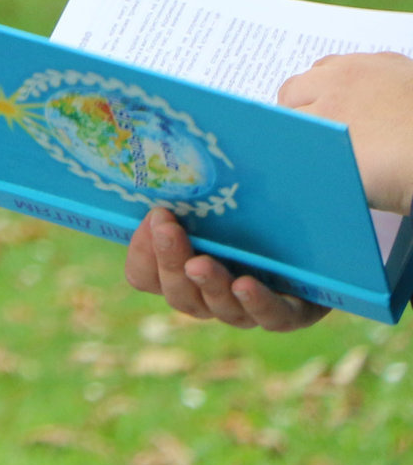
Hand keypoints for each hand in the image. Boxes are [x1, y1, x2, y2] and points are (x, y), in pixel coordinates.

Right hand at [123, 207, 327, 331]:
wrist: (322, 231)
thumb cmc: (255, 206)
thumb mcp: (217, 196)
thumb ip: (189, 187)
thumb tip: (154, 148)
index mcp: (182, 271)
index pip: (146, 275)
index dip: (143, 253)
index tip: (152, 218)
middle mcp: (211, 296)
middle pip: (179, 293)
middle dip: (169, 260)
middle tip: (167, 228)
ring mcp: (249, 309)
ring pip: (217, 308)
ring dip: (207, 283)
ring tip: (201, 263)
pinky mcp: (291, 312)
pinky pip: (270, 317)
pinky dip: (255, 302)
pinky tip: (243, 285)